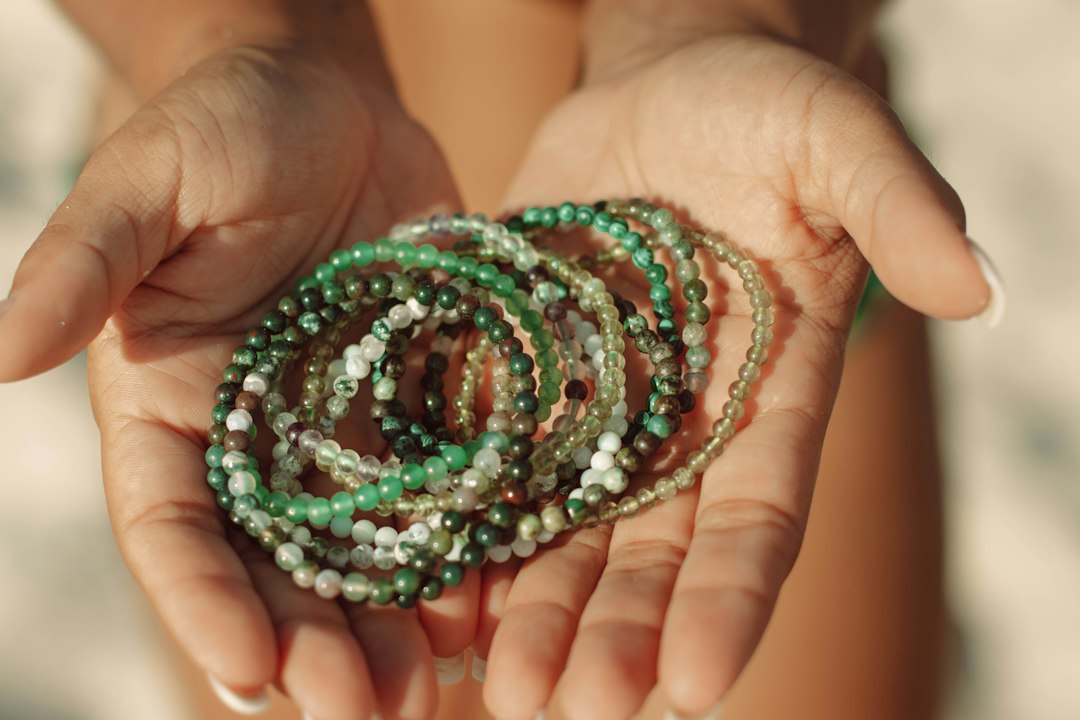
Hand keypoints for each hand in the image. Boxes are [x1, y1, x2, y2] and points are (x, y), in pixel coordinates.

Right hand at [0, 45, 474, 719]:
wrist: (329, 100)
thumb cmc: (220, 127)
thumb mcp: (146, 184)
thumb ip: (84, 266)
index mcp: (173, 409)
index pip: (175, 529)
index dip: (203, 605)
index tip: (249, 671)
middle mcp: (259, 439)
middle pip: (277, 566)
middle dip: (314, 646)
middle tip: (362, 711)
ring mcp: (346, 428)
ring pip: (363, 551)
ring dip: (391, 626)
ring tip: (429, 688)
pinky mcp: (421, 402)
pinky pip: (443, 489)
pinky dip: (462, 548)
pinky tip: (491, 597)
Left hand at [476, 32, 993, 718]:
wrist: (668, 89)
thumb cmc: (765, 111)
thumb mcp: (838, 138)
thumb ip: (898, 207)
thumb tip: (980, 287)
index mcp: (769, 395)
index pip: (757, 518)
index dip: (728, 601)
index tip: (695, 685)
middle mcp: (683, 422)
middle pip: (652, 549)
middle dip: (618, 631)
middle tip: (577, 705)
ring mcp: (597, 403)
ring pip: (566, 526)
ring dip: (535, 608)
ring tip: (499, 685)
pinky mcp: (524, 367)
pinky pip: (493, 456)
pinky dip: (467, 522)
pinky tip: (435, 586)